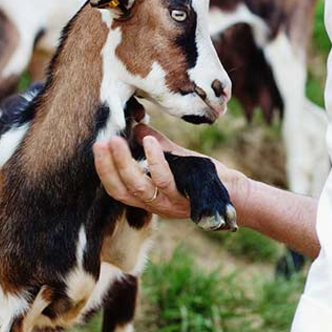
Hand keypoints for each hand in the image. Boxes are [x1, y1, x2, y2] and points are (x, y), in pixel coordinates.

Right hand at [93, 124, 245, 219]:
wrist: (234, 193)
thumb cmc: (202, 176)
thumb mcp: (175, 159)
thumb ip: (156, 145)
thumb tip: (136, 126)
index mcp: (148, 197)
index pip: (116, 188)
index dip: (103, 169)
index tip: (96, 146)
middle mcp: (155, 205)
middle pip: (120, 190)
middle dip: (106, 167)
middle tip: (98, 143)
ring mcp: (169, 203)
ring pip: (138, 187)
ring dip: (124, 163)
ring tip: (115, 141)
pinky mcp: (185, 197)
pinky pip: (164, 180)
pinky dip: (155, 160)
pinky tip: (149, 141)